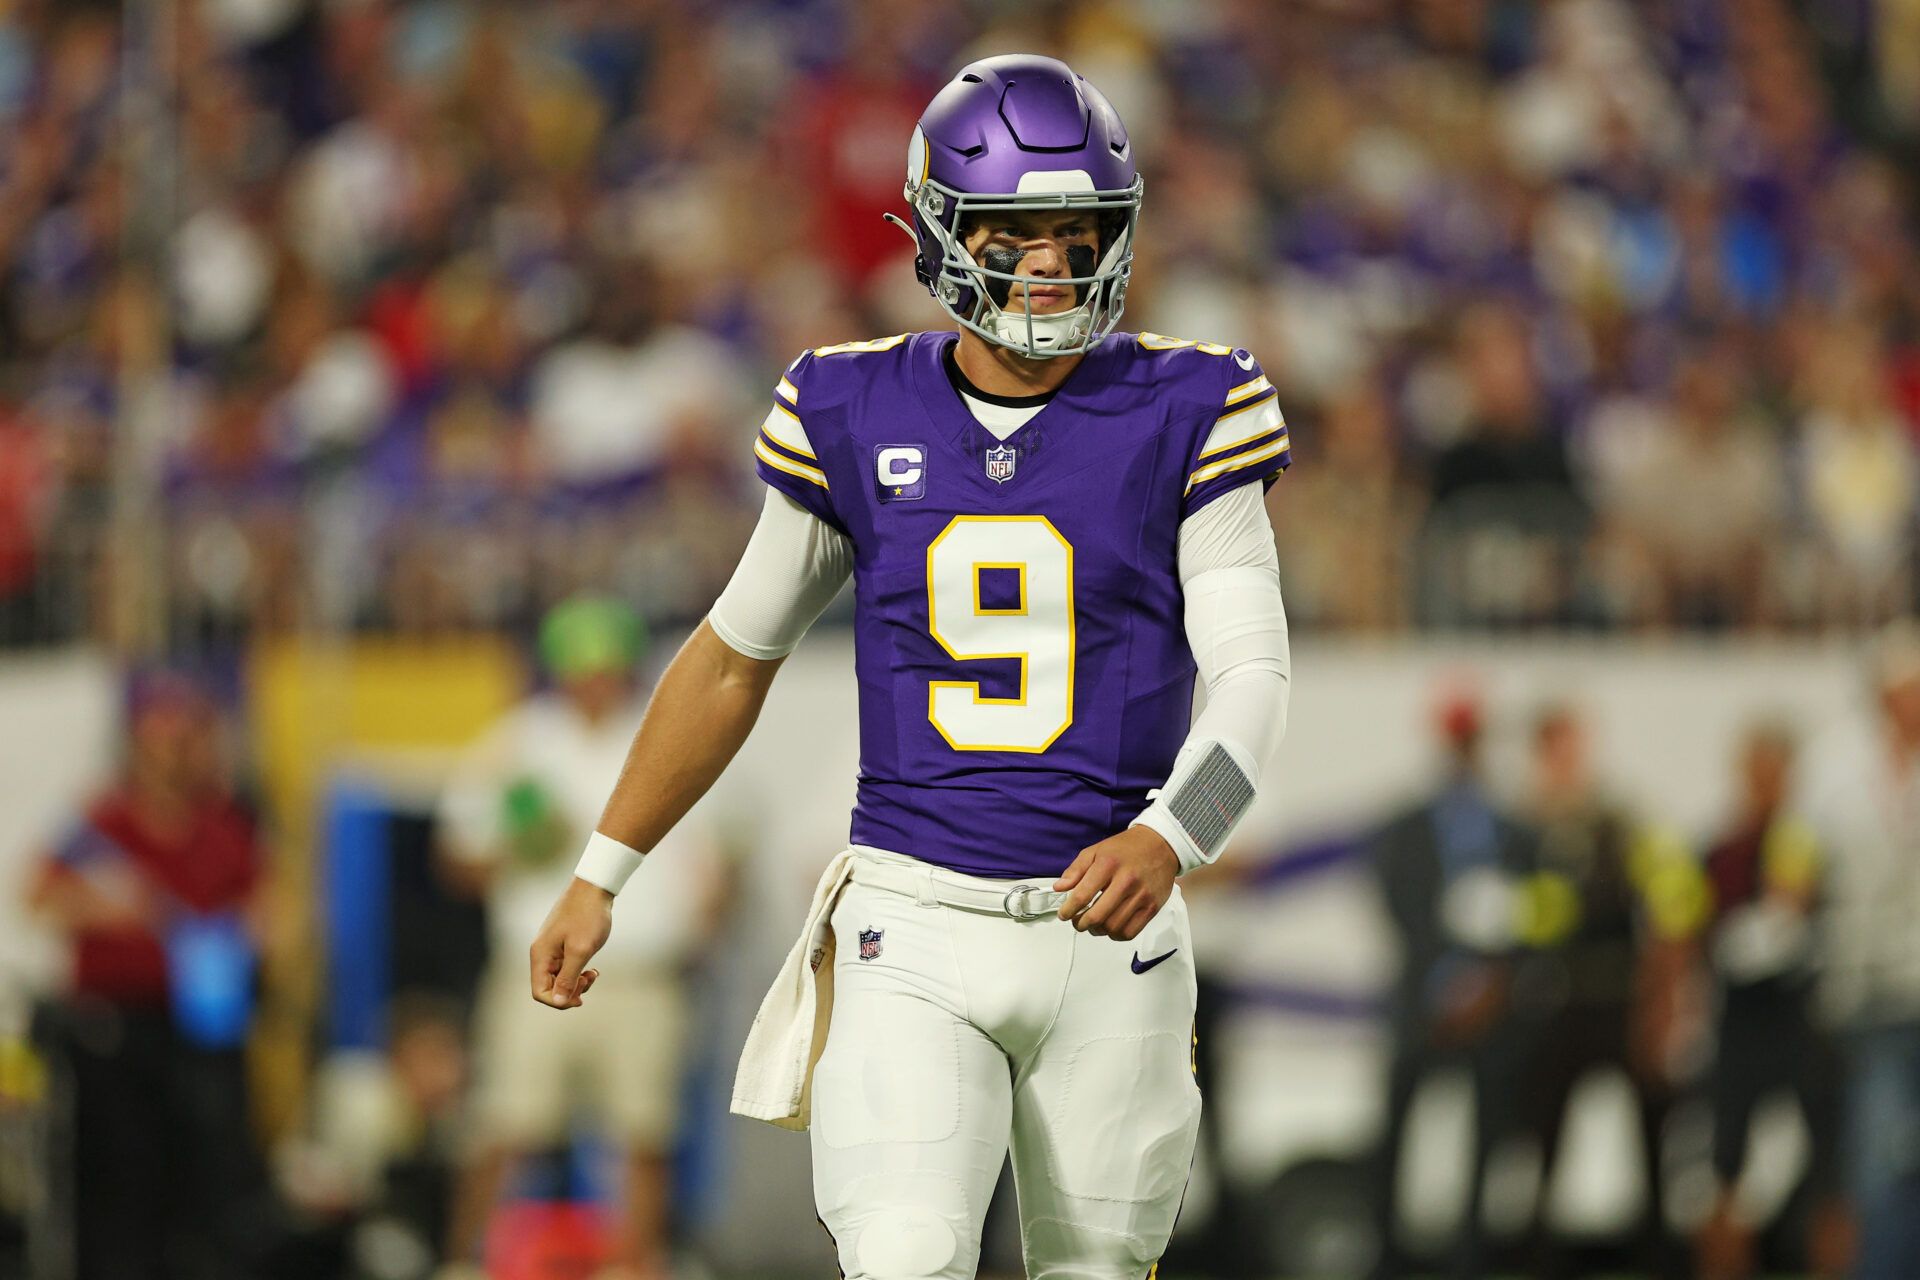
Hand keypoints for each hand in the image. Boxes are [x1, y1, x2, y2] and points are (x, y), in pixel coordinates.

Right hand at [529, 878, 612, 1007]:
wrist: (595, 887)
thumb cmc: (588, 916)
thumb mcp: (580, 950)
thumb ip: (568, 977)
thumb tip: (558, 1001)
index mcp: (541, 955)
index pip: (540, 992)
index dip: (559, 1001)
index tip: (581, 996)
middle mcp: (542, 953)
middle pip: (549, 987)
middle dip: (569, 991)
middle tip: (589, 980)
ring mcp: (552, 948)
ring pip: (559, 978)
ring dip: (576, 982)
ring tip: (593, 974)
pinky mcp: (563, 943)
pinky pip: (566, 967)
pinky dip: (578, 972)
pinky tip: (592, 969)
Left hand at [1053, 826, 1178, 940]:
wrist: (1160, 845)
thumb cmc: (1127, 848)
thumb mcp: (1096, 850)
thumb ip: (1076, 870)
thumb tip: (1060, 887)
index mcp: (1108, 864)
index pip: (1081, 895)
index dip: (1068, 910)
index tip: (1064, 914)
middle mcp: (1126, 881)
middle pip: (1097, 916)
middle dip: (1081, 924)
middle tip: (1077, 922)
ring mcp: (1141, 896)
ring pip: (1113, 927)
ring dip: (1098, 931)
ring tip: (1093, 924)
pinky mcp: (1152, 907)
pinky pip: (1130, 932)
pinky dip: (1116, 935)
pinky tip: (1111, 926)